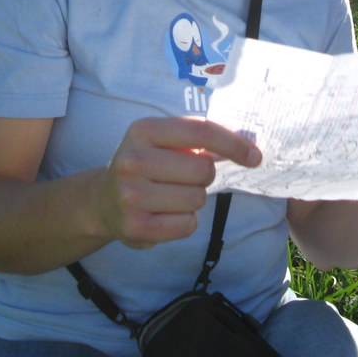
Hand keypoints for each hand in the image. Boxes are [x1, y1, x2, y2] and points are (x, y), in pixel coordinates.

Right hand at [96, 116, 260, 248]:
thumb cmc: (146, 165)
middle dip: (204, 175)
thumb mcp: (161, 139)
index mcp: (143, 130)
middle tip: (183, 177)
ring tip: (170, 195)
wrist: (102, 201)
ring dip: (193, 199)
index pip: (201, 131)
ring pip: (197, 198)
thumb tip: (248, 148)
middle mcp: (132, 161)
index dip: (233, 143)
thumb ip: (198, 137)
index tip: (255, 156)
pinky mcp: (136, 227)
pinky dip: (185, 221)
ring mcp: (131, 196)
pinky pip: (188, 224)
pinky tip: (164, 214)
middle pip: (203, 169)